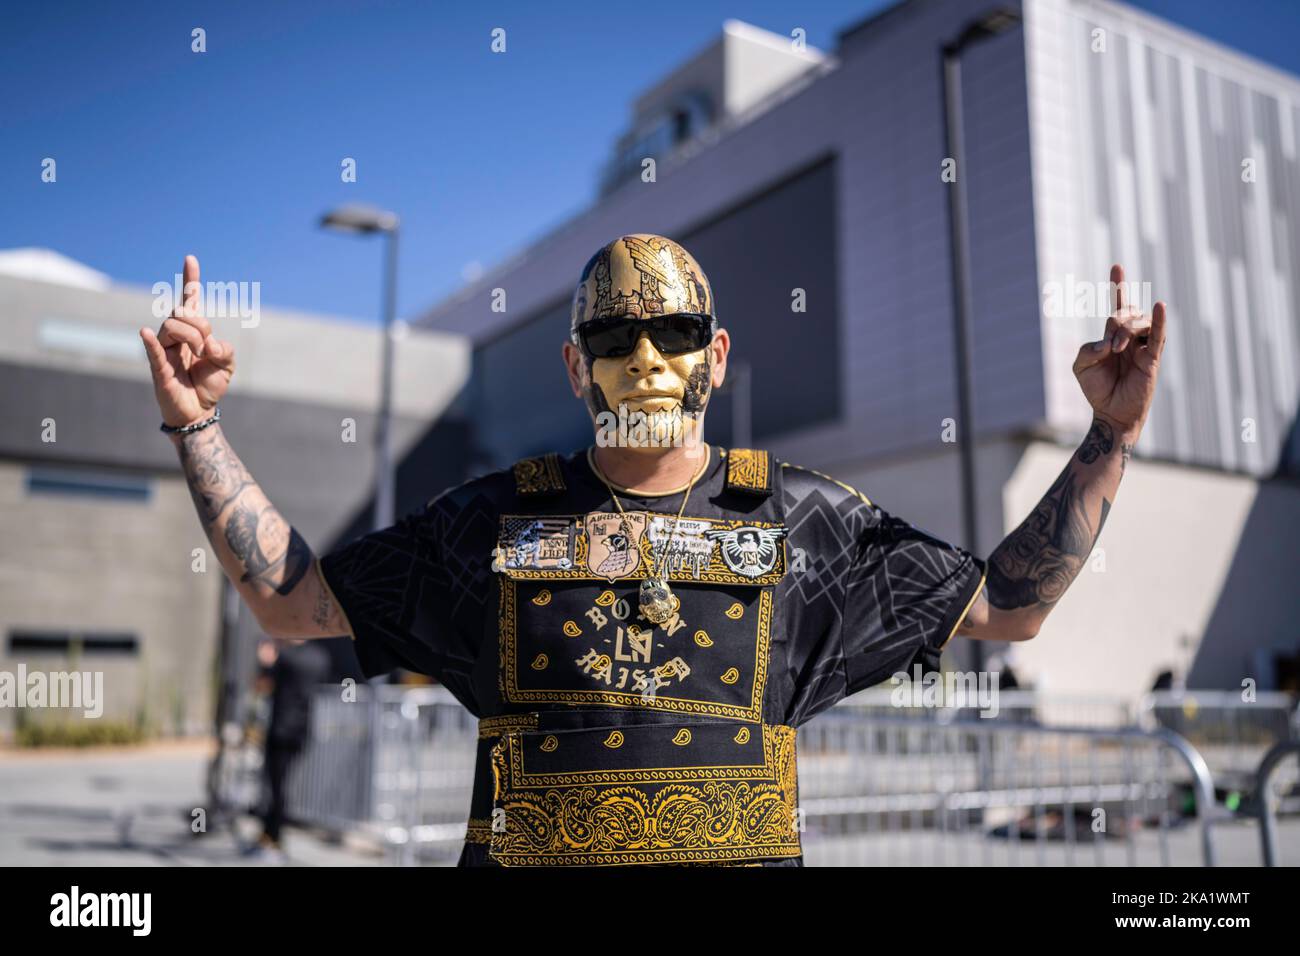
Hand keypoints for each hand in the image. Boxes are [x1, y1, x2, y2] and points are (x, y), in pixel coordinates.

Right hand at [139, 255, 235, 428]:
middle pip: (183, 312)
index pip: (189, 300)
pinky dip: (149, 341)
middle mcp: (175, 335)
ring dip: (192, 338)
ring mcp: (164, 348)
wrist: (199, 410)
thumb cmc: (210, 384)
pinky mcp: (158, 365)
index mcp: (193, 331)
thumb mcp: (227, 364)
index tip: (190, 258)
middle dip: (201, 325)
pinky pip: (152, 349)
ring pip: (172, 326)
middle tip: (208, 347)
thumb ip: (225, 350)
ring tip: (199, 355)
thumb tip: (211, 344)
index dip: (190, 279)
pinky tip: (145, 332)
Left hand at [1072, 263, 1167, 435]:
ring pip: (1140, 323)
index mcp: (1114, 335)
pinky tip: (1160, 306)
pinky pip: (1158, 335)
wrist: (1110, 412)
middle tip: (1109, 346)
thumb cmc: (1097, 388)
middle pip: (1127, 313)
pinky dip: (1159, 320)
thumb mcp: (1082, 366)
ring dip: (1127, 331)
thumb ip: (1088, 349)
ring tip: (1117, 349)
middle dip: (1116, 322)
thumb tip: (1109, 343)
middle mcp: (1131, 337)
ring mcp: (1143, 346)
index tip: (1117, 266)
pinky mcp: (1152, 358)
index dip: (1118, 286)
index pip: (1118, 305)